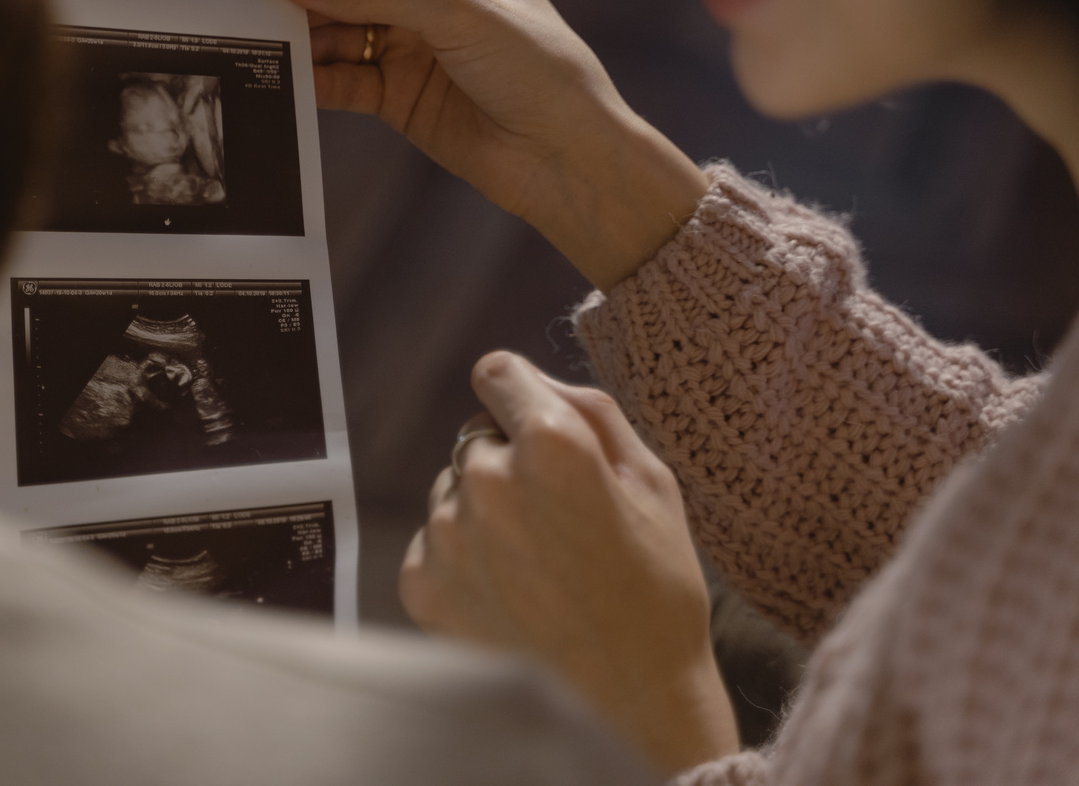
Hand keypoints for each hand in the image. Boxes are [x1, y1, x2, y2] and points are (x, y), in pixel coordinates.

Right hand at [286, 0, 706, 289]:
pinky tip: (286, 77)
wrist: (567, 157)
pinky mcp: (397, 94)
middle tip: (253, 3)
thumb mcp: (459, 12)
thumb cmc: (538, 68)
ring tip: (260, 41)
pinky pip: (343, 78)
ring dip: (304, 38)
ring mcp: (411, 44)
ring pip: (339, 31)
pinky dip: (315, 78)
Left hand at [401, 350, 739, 775]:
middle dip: (510, 461)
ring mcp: (447, 533)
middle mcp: (486, 478)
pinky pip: (433, 543)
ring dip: (483, 513)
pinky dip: (463, 561)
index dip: (520, 394)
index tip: (533, 422)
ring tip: (538, 569)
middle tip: (558, 522)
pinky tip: (511, 597)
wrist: (628, 707)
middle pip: (477, 437)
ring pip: (453, 491)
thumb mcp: (653, 482)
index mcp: (550, 443)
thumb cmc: (657, 591)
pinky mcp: (421, 583)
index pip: (498, 372)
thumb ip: (590, 411)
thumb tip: (535, 379)